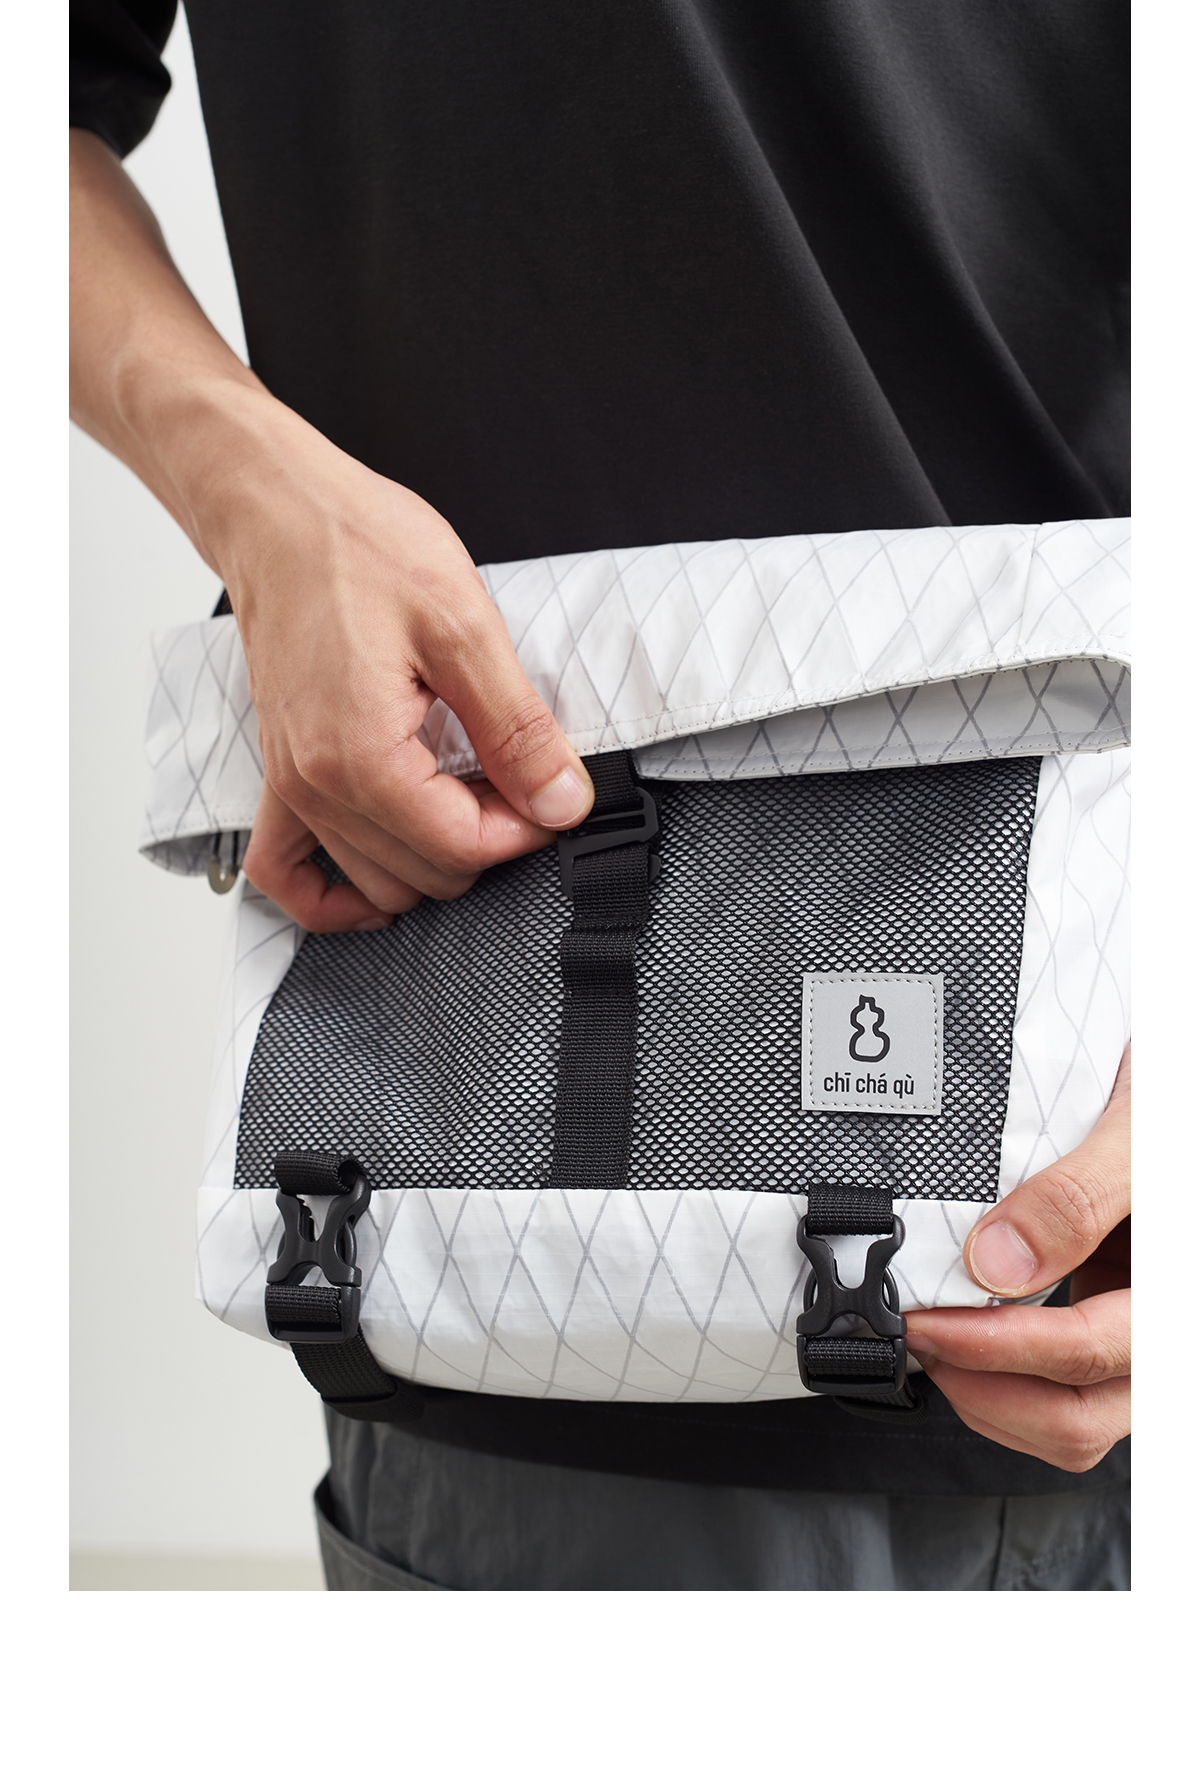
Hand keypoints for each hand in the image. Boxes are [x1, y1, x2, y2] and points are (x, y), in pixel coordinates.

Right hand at [69, 131, 593, 933]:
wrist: (277, 511)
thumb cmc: (358, 547)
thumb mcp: (465, 627)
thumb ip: (517, 729)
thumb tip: (561, 801)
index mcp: (360, 756)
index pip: (462, 849)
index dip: (526, 830)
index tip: (552, 789)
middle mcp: (314, 787)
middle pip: (424, 877)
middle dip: (486, 842)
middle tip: (517, 780)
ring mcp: (289, 788)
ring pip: (375, 887)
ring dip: (433, 861)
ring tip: (468, 795)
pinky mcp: (278, 777)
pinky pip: (290, 876)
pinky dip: (340, 894)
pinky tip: (388, 868)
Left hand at [904, 1045, 1129, 1472]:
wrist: (1167, 1091)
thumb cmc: (1171, 1100)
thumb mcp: (1136, 1129)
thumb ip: (1076, 1195)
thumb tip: (995, 1261)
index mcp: (1176, 1292)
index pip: (1088, 1354)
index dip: (997, 1348)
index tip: (927, 1323)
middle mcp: (1164, 1329)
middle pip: (1078, 1419)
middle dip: (983, 1389)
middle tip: (918, 1338)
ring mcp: (1137, 1333)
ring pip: (1067, 1418)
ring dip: (989, 1395)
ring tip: (933, 1340)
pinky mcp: (1110, 1317)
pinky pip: (1060, 1385)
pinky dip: (1003, 1373)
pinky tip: (965, 1328)